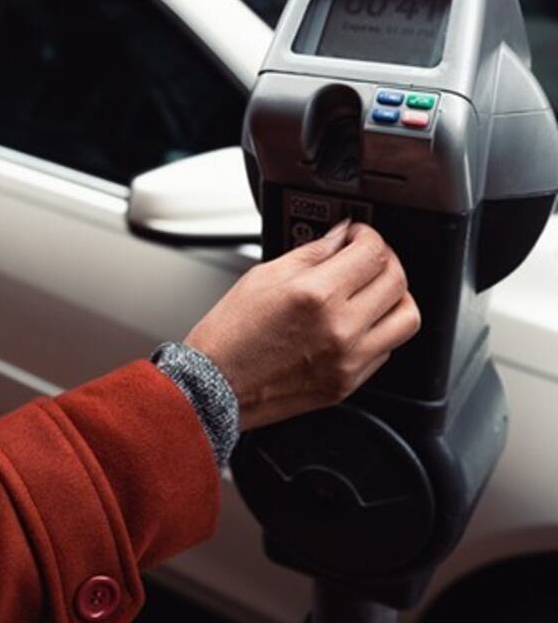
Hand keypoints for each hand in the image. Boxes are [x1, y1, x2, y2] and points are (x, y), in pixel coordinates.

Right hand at [184, 220, 420, 429]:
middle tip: (365, 257)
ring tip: (372, 290)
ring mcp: (349, 359)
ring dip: (395, 297)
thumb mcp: (262, 277)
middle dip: (383, 259)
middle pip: (397, 281)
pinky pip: (387, 348)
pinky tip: (355, 322)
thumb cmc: (229, 335)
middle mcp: (340, 328)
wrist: (215, 386)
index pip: (372, 252)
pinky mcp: (349, 382)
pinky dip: (378, 329)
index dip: (368, 235)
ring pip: (406, 317)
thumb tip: (339, 237)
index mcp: (316, 294)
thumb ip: (310, 253)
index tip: (358, 236)